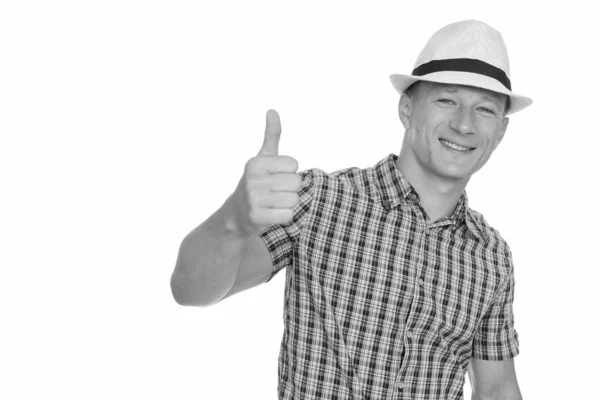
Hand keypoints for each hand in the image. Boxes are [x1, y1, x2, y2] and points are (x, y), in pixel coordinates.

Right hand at [231, 110, 300, 235]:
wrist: (236, 215)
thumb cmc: (256, 183)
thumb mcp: (262, 158)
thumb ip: (271, 135)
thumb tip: (272, 110)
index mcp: (255, 163)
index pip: (294, 164)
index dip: (288, 172)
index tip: (274, 177)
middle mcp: (252, 179)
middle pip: (296, 183)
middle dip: (289, 189)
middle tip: (274, 193)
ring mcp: (253, 199)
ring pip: (294, 199)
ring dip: (287, 204)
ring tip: (273, 204)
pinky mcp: (257, 217)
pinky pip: (288, 215)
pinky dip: (284, 217)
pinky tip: (271, 215)